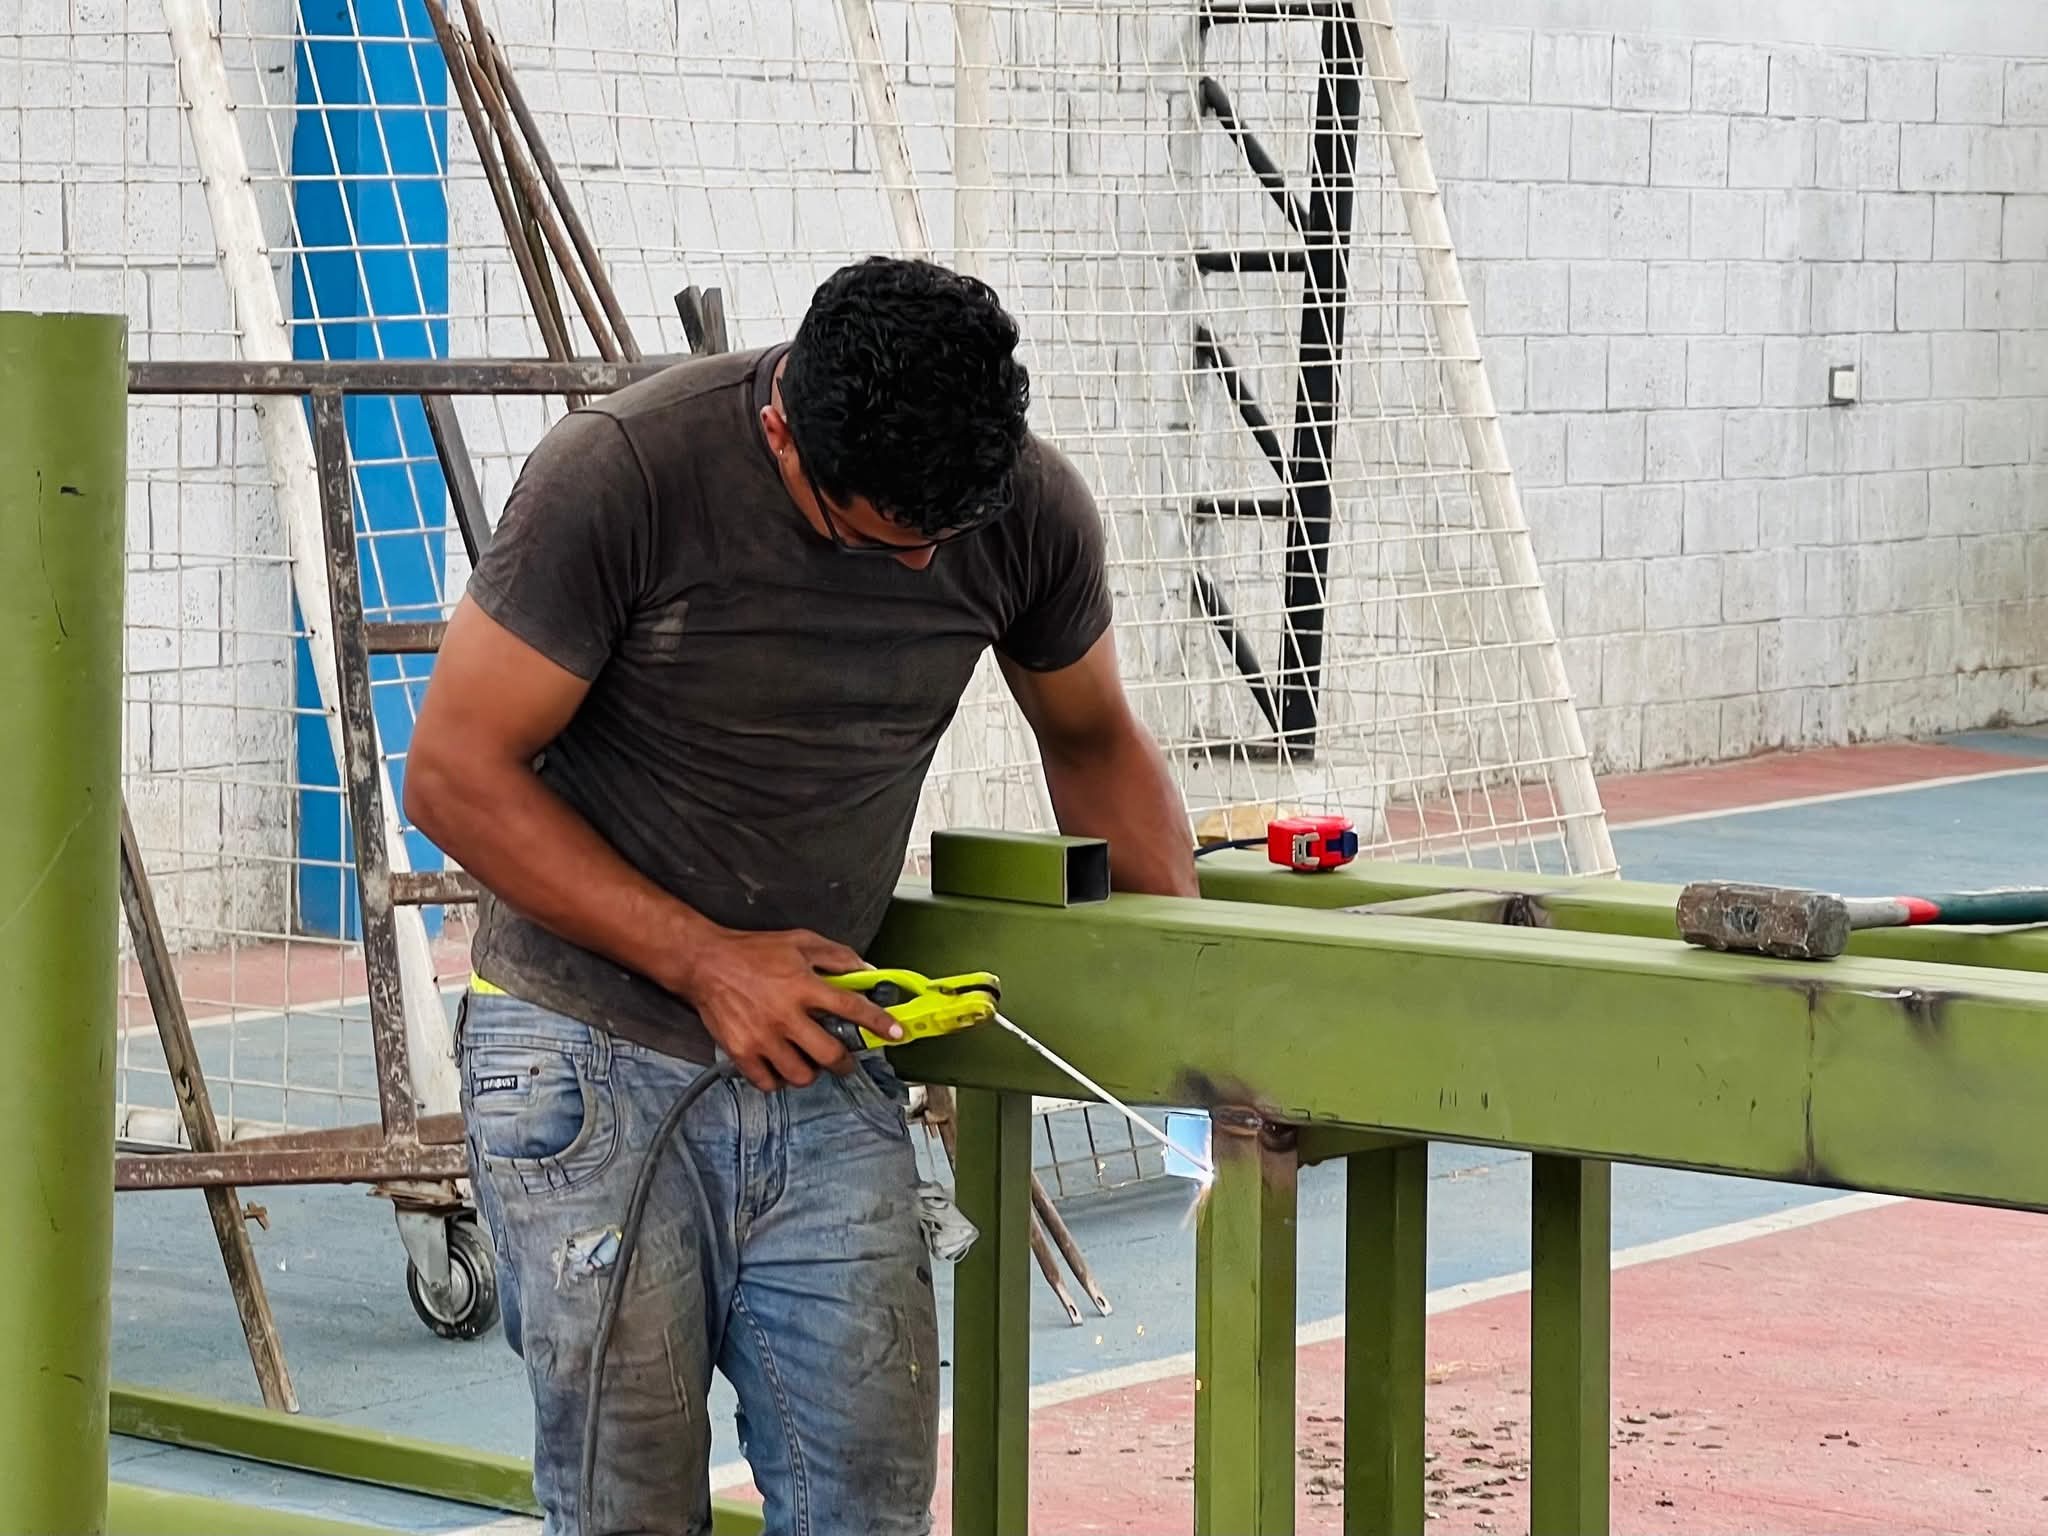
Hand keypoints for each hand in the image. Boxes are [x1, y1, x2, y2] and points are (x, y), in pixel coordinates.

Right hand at [669, 926, 902, 1093]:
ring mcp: (762, 1037)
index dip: (878, 1023)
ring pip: (801, 1075)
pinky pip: (769, 1083)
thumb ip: (837, 957)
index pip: (852, 1008)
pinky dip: (779, 1079)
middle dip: (845, 1062)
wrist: (705, 963)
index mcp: (803, 985)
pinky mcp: (741, 1052)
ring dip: (811, 1072)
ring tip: (808, 1060)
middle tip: (844, 1059)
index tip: (896, 1034)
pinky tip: (780, 1066)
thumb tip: (868, 972)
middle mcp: (785, 1015)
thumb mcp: (800, 942)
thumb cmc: (754, 951)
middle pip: (830, 1055)